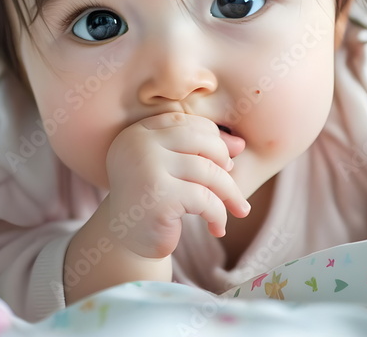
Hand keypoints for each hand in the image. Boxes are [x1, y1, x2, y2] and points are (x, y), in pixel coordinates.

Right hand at [105, 112, 251, 258]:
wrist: (126, 242)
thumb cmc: (154, 200)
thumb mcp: (176, 170)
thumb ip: (202, 151)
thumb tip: (240, 144)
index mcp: (139, 132)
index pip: (186, 123)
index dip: (212, 140)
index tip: (225, 164)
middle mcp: (139, 145)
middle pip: (200, 141)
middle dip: (224, 162)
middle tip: (230, 188)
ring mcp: (147, 169)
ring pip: (208, 171)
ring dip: (229, 193)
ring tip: (237, 209)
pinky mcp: (158, 198)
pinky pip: (205, 200)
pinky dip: (218, 215)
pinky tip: (217, 228)